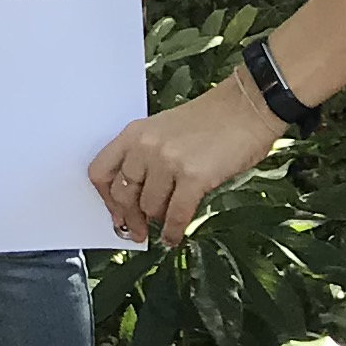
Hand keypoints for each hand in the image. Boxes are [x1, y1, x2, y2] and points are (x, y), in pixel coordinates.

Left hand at [87, 71, 287, 245]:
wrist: (245, 108)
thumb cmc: (210, 120)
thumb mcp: (164, 129)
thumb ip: (145, 157)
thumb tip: (137, 199)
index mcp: (134, 133)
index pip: (100, 172)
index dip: (105, 199)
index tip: (114, 213)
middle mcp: (146, 147)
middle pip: (122, 195)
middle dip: (129, 219)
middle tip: (136, 232)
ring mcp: (168, 162)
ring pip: (150, 208)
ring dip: (157, 221)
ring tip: (165, 225)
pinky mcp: (194, 177)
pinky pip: (176, 216)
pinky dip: (173, 232)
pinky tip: (174, 237)